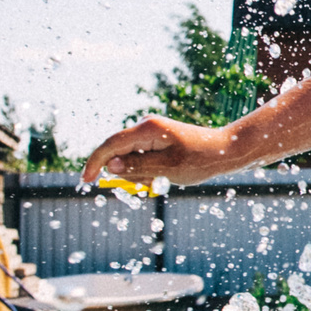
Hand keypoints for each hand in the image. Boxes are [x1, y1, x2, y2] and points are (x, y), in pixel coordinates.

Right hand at [81, 115, 238, 189]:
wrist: (225, 151)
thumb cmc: (200, 160)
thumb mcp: (168, 169)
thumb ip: (138, 167)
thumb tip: (110, 165)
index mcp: (147, 129)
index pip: (110, 145)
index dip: (95, 162)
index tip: (86, 181)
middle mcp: (145, 126)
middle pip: (118, 152)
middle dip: (126, 173)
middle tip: (150, 185)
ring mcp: (150, 132)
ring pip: (128, 157)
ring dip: (138, 174)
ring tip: (161, 180)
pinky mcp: (155, 139)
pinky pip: (139, 157)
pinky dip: (145, 171)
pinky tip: (162, 177)